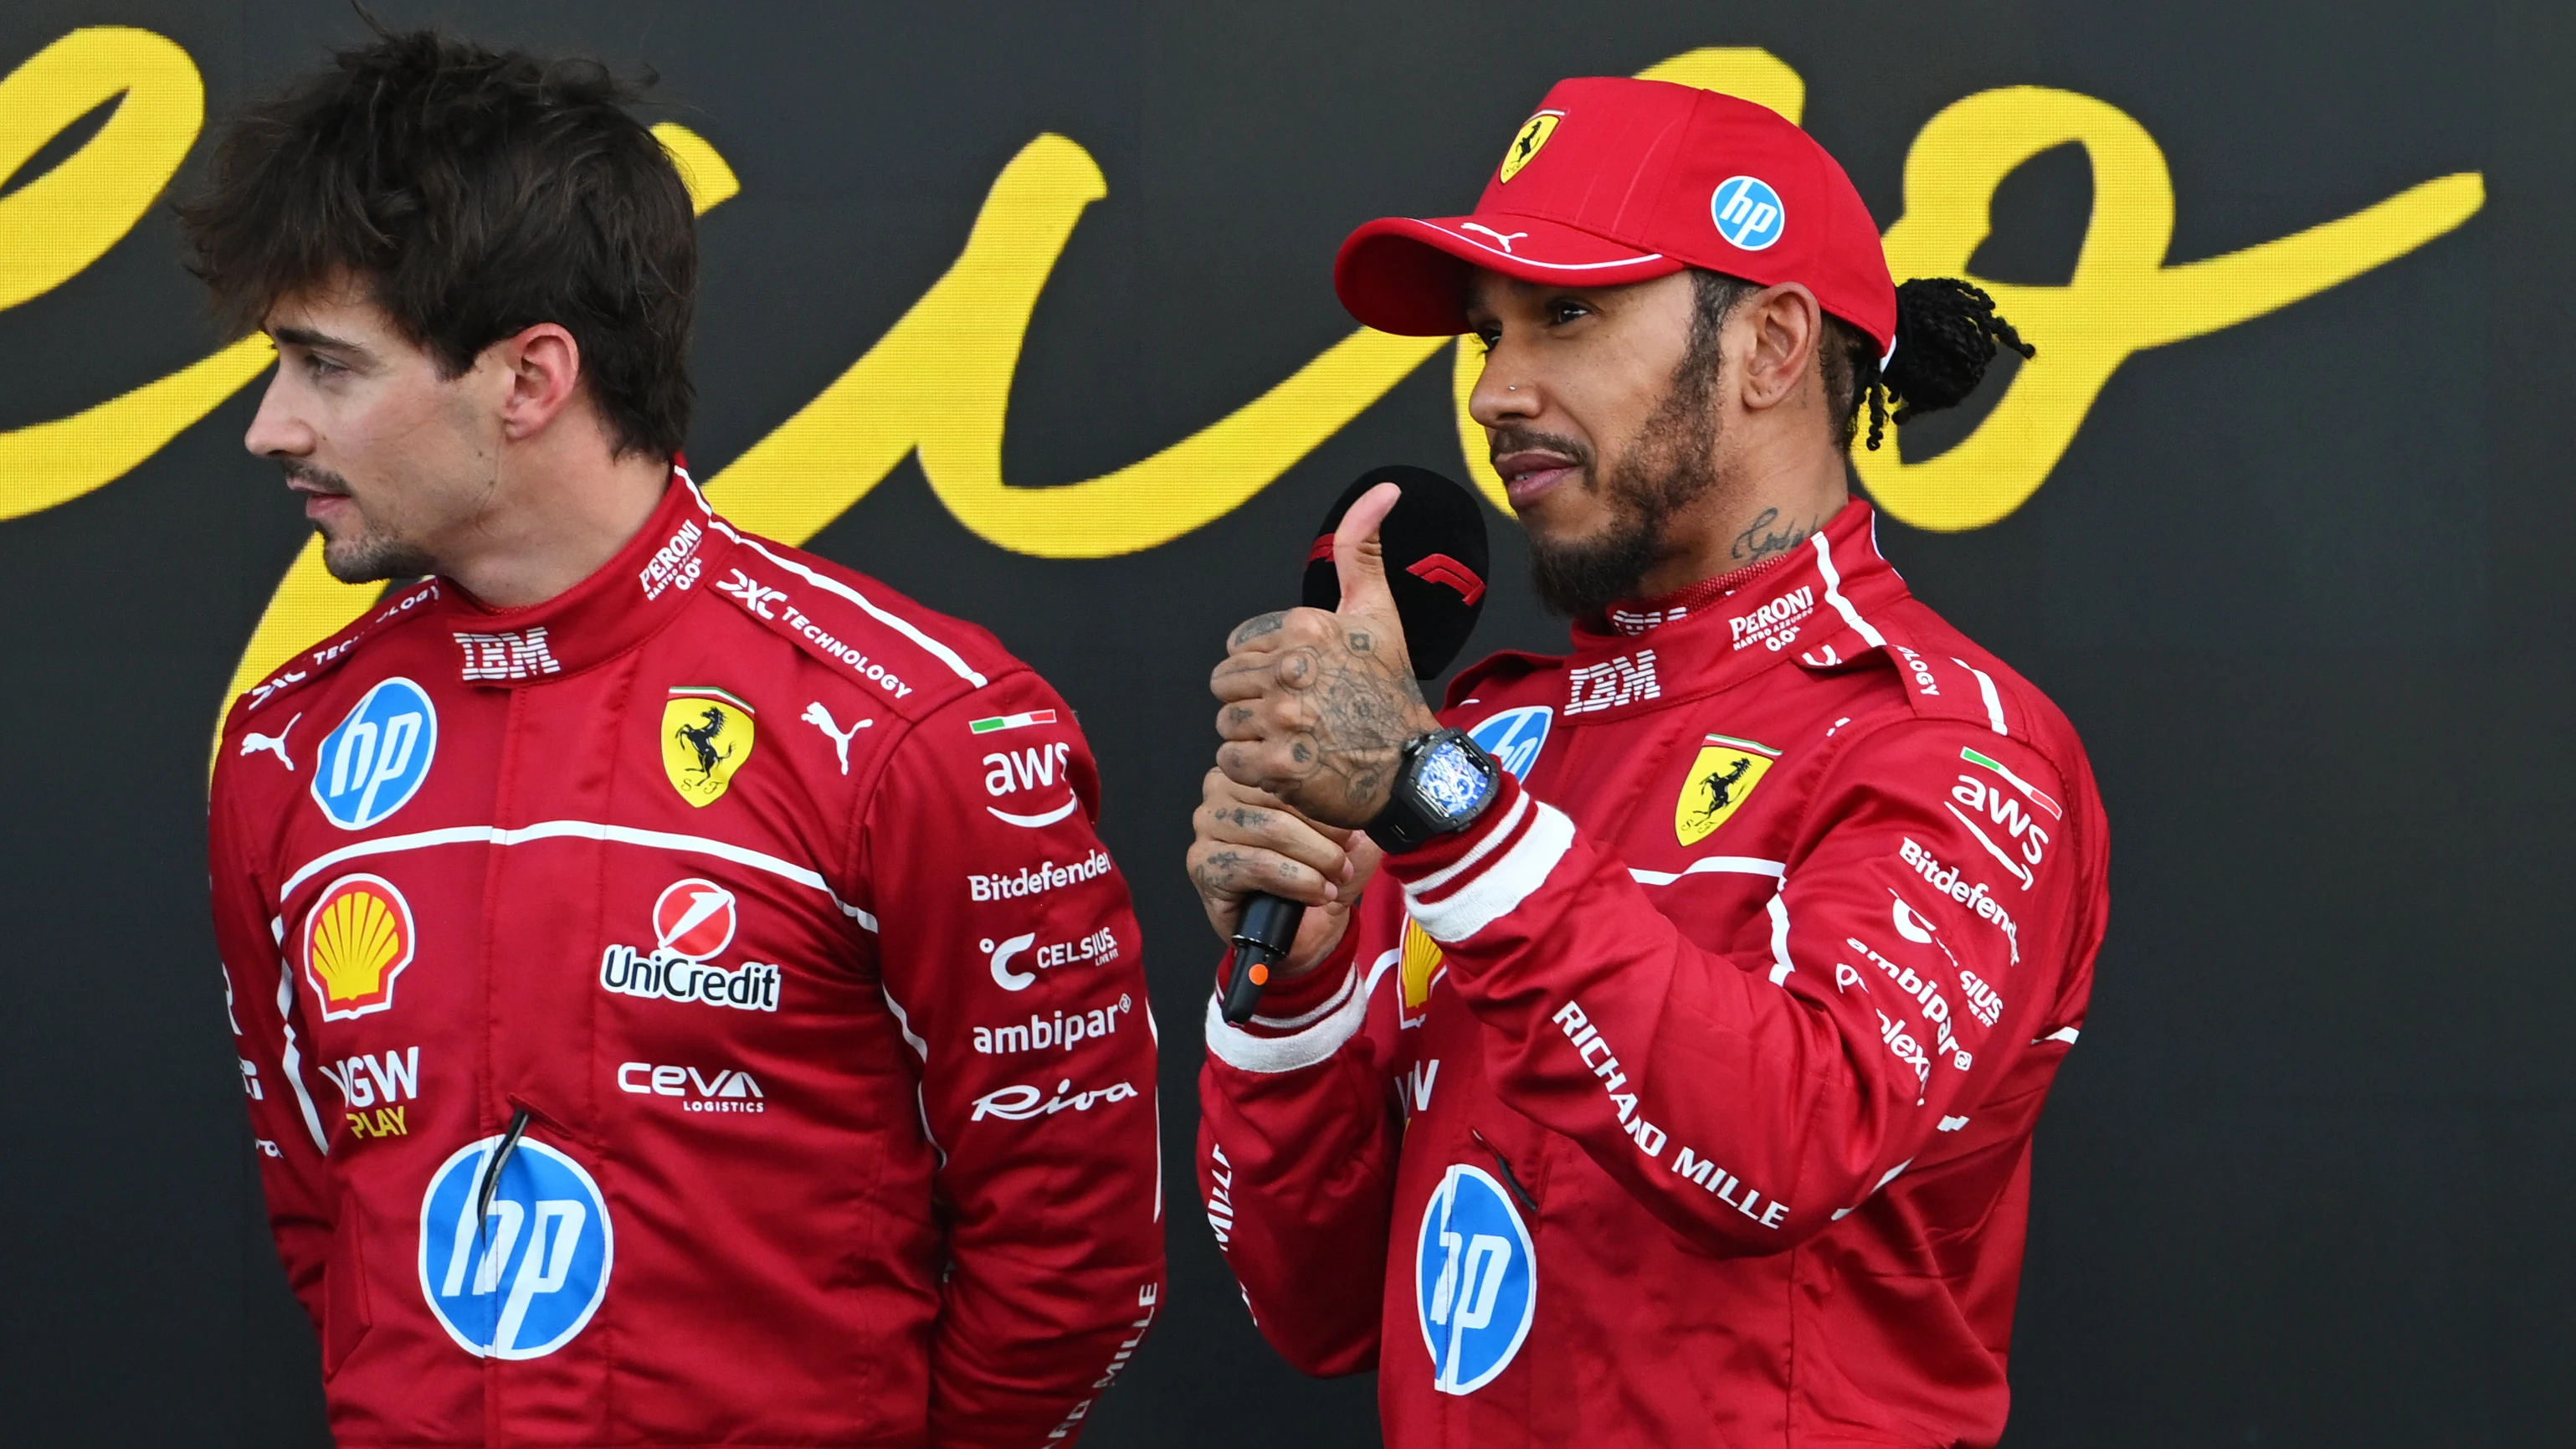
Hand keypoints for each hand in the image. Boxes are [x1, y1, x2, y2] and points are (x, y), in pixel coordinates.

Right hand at [1186, 769, 1384, 979]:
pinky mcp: (1202, 864)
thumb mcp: (1350, 837)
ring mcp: (1206, 827)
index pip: (1292, 772)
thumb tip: (1365, 796)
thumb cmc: (1316, 873)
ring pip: (1270, 830)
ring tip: (1334, 878)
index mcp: (1254, 769)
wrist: (1299, 931)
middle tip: (1345, 862)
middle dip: (1323, 835)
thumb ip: (1357, 811)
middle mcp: (1220, 789)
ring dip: (1314, 859)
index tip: (1353, 832)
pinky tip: (1316, 893)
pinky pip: (1255, 865)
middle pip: (1280, 798)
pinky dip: (1295, 880)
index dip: (1327, 803)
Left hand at [1212, 481, 1442, 826]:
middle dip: (1254, 702)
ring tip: (1295, 741)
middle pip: (1226, 685)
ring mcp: (1284, 720)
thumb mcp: (1378, 613)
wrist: (1411, 769)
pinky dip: (1251, 771)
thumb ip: (1361, 550)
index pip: (1239, 649)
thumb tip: (1383, 490)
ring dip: (1253, 738)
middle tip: (1298, 717)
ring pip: (1226, 724)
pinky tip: (1287, 767)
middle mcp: (1293, 669)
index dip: (1266, 669)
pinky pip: (1228, 762)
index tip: (1304, 684)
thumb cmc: (1389, 692)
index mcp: (1307, 628)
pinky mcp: (1276, 766)